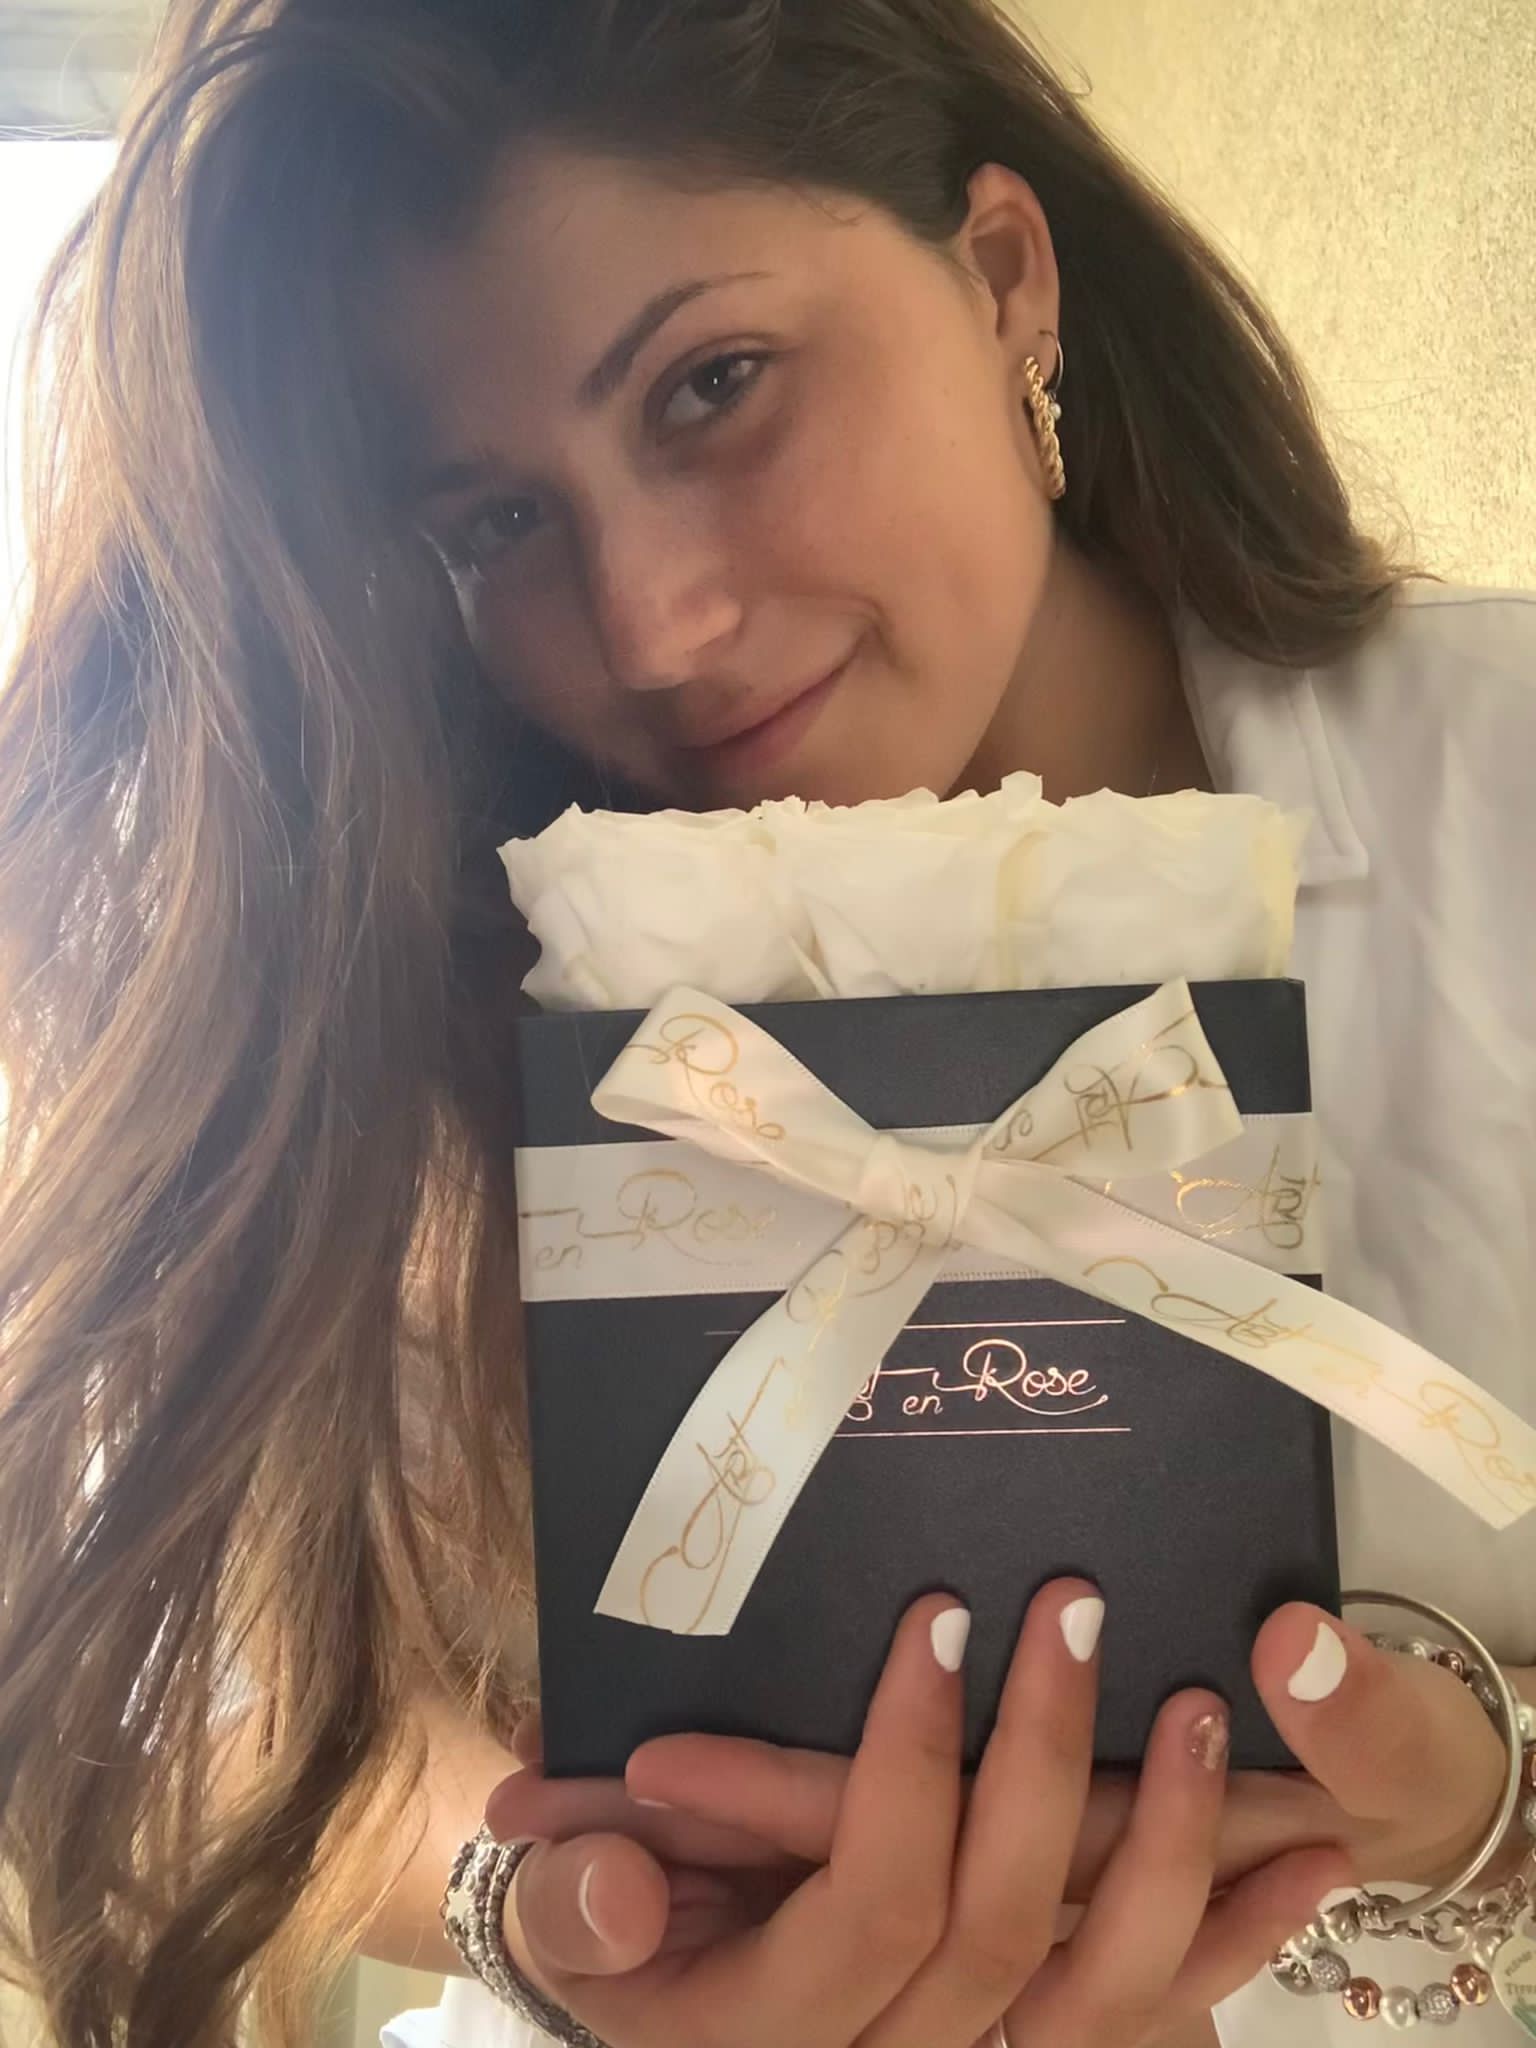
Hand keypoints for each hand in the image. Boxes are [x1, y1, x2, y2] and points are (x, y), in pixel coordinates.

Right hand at [486, 1582, 1343, 2047]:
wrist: (682, 2020)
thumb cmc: (617, 1950)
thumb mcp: (567, 1921)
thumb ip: (576, 1901)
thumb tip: (610, 1863)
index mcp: (782, 2017)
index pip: (877, 1894)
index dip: (909, 1762)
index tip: (940, 1621)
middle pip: (999, 1924)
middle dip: (1041, 1757)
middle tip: (1071, 1605)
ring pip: (1101, 1987)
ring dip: (1170, 1846)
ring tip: (1200, 1709)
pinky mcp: (1035, 2046)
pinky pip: (1149, 2017)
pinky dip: (1238, 1939)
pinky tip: (1314, 1860)